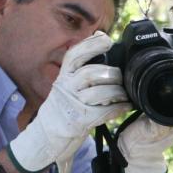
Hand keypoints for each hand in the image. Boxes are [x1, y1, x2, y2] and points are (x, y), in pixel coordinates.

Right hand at [8, 32, 129, 172]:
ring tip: (124, 94)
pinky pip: (104, 111)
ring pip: (99, 92)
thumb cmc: (63, 108)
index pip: (74, 55)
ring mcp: (72, 105)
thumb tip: (100, 37)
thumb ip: (81, 66)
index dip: (91, 45)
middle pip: (91, 73)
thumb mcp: (67, 84)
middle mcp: (65, 88)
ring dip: (117, 92)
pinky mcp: (80, 121)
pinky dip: (119, 108)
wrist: (46, 136)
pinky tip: (126, 106)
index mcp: (63, 76)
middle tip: (121, 77)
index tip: (106, 39)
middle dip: (111, 74)